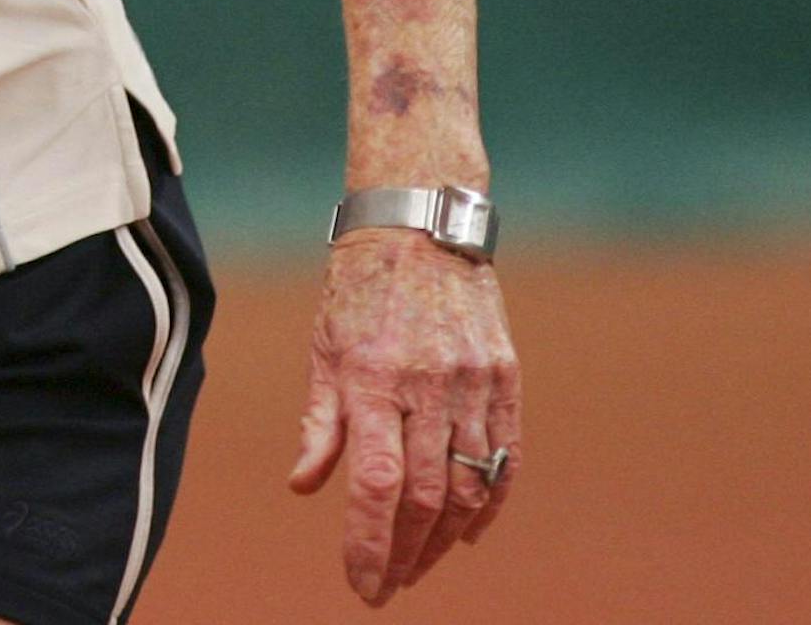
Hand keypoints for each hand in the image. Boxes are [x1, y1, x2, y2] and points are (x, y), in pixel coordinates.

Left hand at [286, 231, 521, 603]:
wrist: (421, 225)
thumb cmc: (359, 288)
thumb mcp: (323, 348)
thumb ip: (320, 423)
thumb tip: (305, 487)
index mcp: (372, 379)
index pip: (376, 486)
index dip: (369, 544)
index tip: (363, 585)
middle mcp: (427, 385)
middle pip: (425, 498)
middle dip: (406, 554)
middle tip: (390, 584)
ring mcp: (473, 382)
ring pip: (469, 486)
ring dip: (444, 539)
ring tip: (420, 564)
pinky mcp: (505, 376)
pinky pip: (505, 458)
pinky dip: (489, 504)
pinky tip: (468, 533)